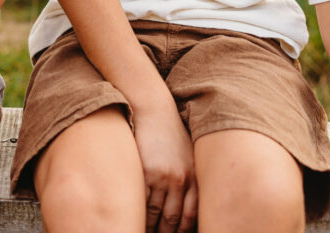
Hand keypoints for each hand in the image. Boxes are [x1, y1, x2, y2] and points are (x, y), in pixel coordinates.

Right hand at [132, 104, 197, 232]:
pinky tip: (135, 219)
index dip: (183, 232)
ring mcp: (163, 177)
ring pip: (156, 215)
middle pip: (174, 219)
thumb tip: (187, 209)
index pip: (191, 217)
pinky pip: (142, 202)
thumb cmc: (169, 133)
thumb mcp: (187, 156)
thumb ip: (190, 180)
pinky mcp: (145, 172)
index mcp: (195, 177)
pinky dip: (138, 214)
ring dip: (150, 228)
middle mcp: (181, 180)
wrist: (153, 109)